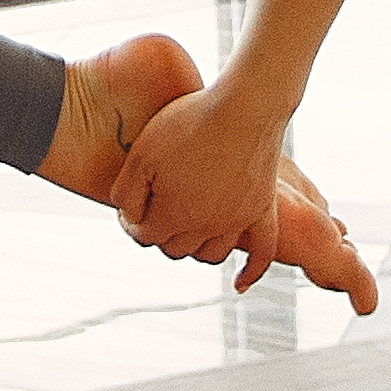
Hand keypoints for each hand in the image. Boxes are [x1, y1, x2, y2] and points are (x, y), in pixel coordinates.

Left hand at [110, 77, 291, 271]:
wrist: (246, 105)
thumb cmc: (191, 122)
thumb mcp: (142, 152)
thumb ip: (127, 192)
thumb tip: (130, 220)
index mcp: (175, 215)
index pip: (145, 236)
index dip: (132, 222)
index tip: (130, 206)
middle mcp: (207, 227)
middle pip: (175, 249)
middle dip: (160, 233)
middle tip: (156, 208)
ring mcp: (238, 221)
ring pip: (210, 255)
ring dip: (194, 248)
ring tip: (185, 229)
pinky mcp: (263, 209)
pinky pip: (262, 253)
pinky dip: (250, 272)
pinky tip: (238, 284)